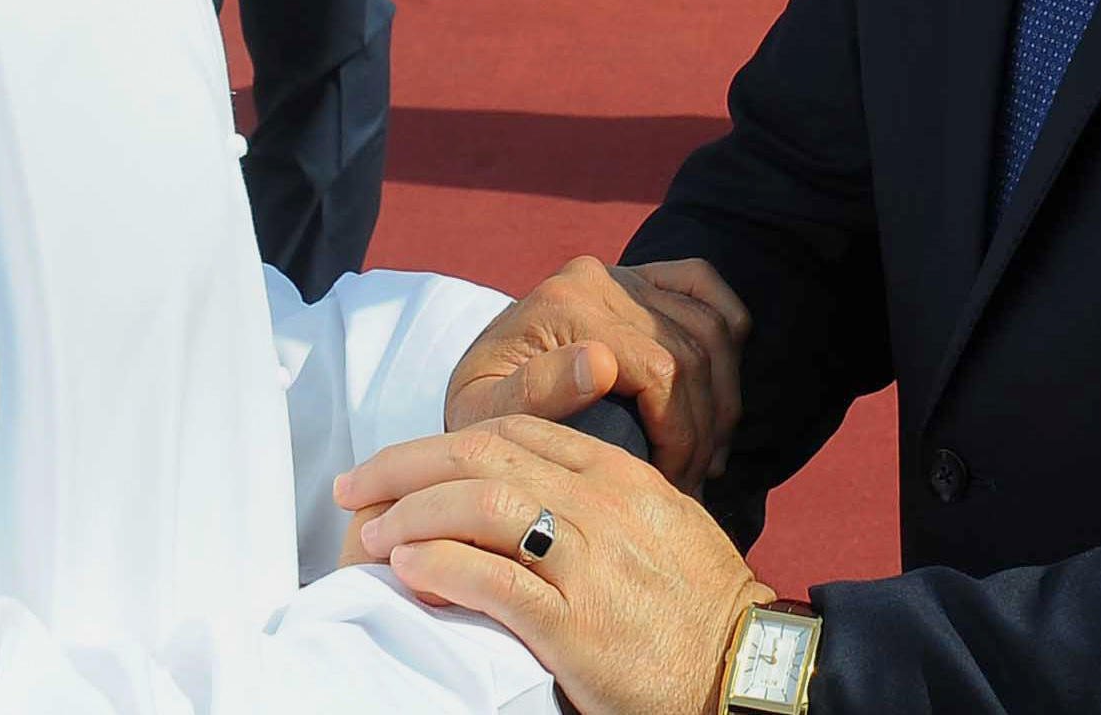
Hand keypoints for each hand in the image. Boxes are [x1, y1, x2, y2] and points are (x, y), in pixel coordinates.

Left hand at [336, 415, 769, 714]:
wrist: (748, 668)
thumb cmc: (701, 606)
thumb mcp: (656, 526)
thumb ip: (599, 499)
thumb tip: (535, 491)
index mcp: (616, 473)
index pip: (513, 431)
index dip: (441, 439)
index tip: (390, 461)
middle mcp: (600, 501)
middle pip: (484, 453)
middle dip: (405, 464)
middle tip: (352, 487)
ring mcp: (589, 558)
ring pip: (482, 503)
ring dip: (412, 514)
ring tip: (370, 535)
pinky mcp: (578, 622)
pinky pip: (496, 581)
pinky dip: (443, 569)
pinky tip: (408, 571)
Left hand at [444, 255, 749, 492]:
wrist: (475, 387)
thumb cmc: (482, 416)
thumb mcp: (487, 418)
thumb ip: (534, 392)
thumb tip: (601, 363)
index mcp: (564, 303)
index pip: (662, 368)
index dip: (681, 435)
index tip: (672, 486)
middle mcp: (597, 278)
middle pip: (693, 351)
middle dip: (703, 427)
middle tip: (692, 484)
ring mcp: (622, 273)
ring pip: (709, 327)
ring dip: (721, 398)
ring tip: (705, 457)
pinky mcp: (639, 278)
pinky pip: (703, 284)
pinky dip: (727, 328)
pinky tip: (720, 388)